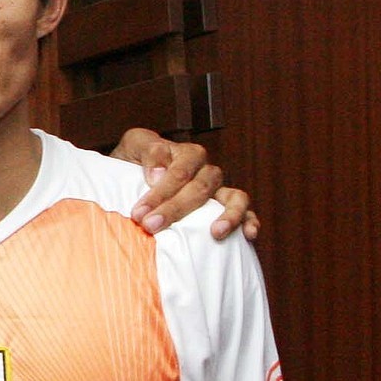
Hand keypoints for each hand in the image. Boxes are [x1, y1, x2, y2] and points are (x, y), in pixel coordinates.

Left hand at [114, 129, 259, 241]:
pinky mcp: (224, 208)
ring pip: (234, 197)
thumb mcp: (135, 145)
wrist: (131, 175)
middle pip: (201, 187)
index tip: (139, 213)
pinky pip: (246, 212)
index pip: (180, 172)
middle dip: (176, 208)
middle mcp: (206, 171)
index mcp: (187, 154)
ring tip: (216, 232)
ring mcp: (218, 190)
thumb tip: (159, 174)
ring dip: (229, 214)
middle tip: (151, 225)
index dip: (159, 193)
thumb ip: (148, 151)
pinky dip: (249, 221)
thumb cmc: (134, 161)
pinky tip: (248, 235)